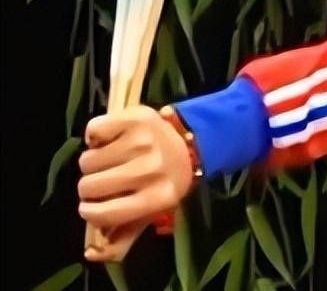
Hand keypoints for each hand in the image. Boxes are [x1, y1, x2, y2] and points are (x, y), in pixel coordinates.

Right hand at [78, 105, 194, 261]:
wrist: (193, 140)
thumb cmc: (166, 179)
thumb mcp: (153, 210)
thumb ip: (125, 235)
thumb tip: (93, 254)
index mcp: (157, 197)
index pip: (102, 214)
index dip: (90, 211)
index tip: (93, 205)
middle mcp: (151, 169)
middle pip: (89, 185)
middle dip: (91, 185)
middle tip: (106, 179)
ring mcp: (144, 141)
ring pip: (87, 160)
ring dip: (94, 161)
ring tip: (113, 159)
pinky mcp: (136, 118)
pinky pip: (93, 130)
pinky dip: (96, 135)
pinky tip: (112, 139)